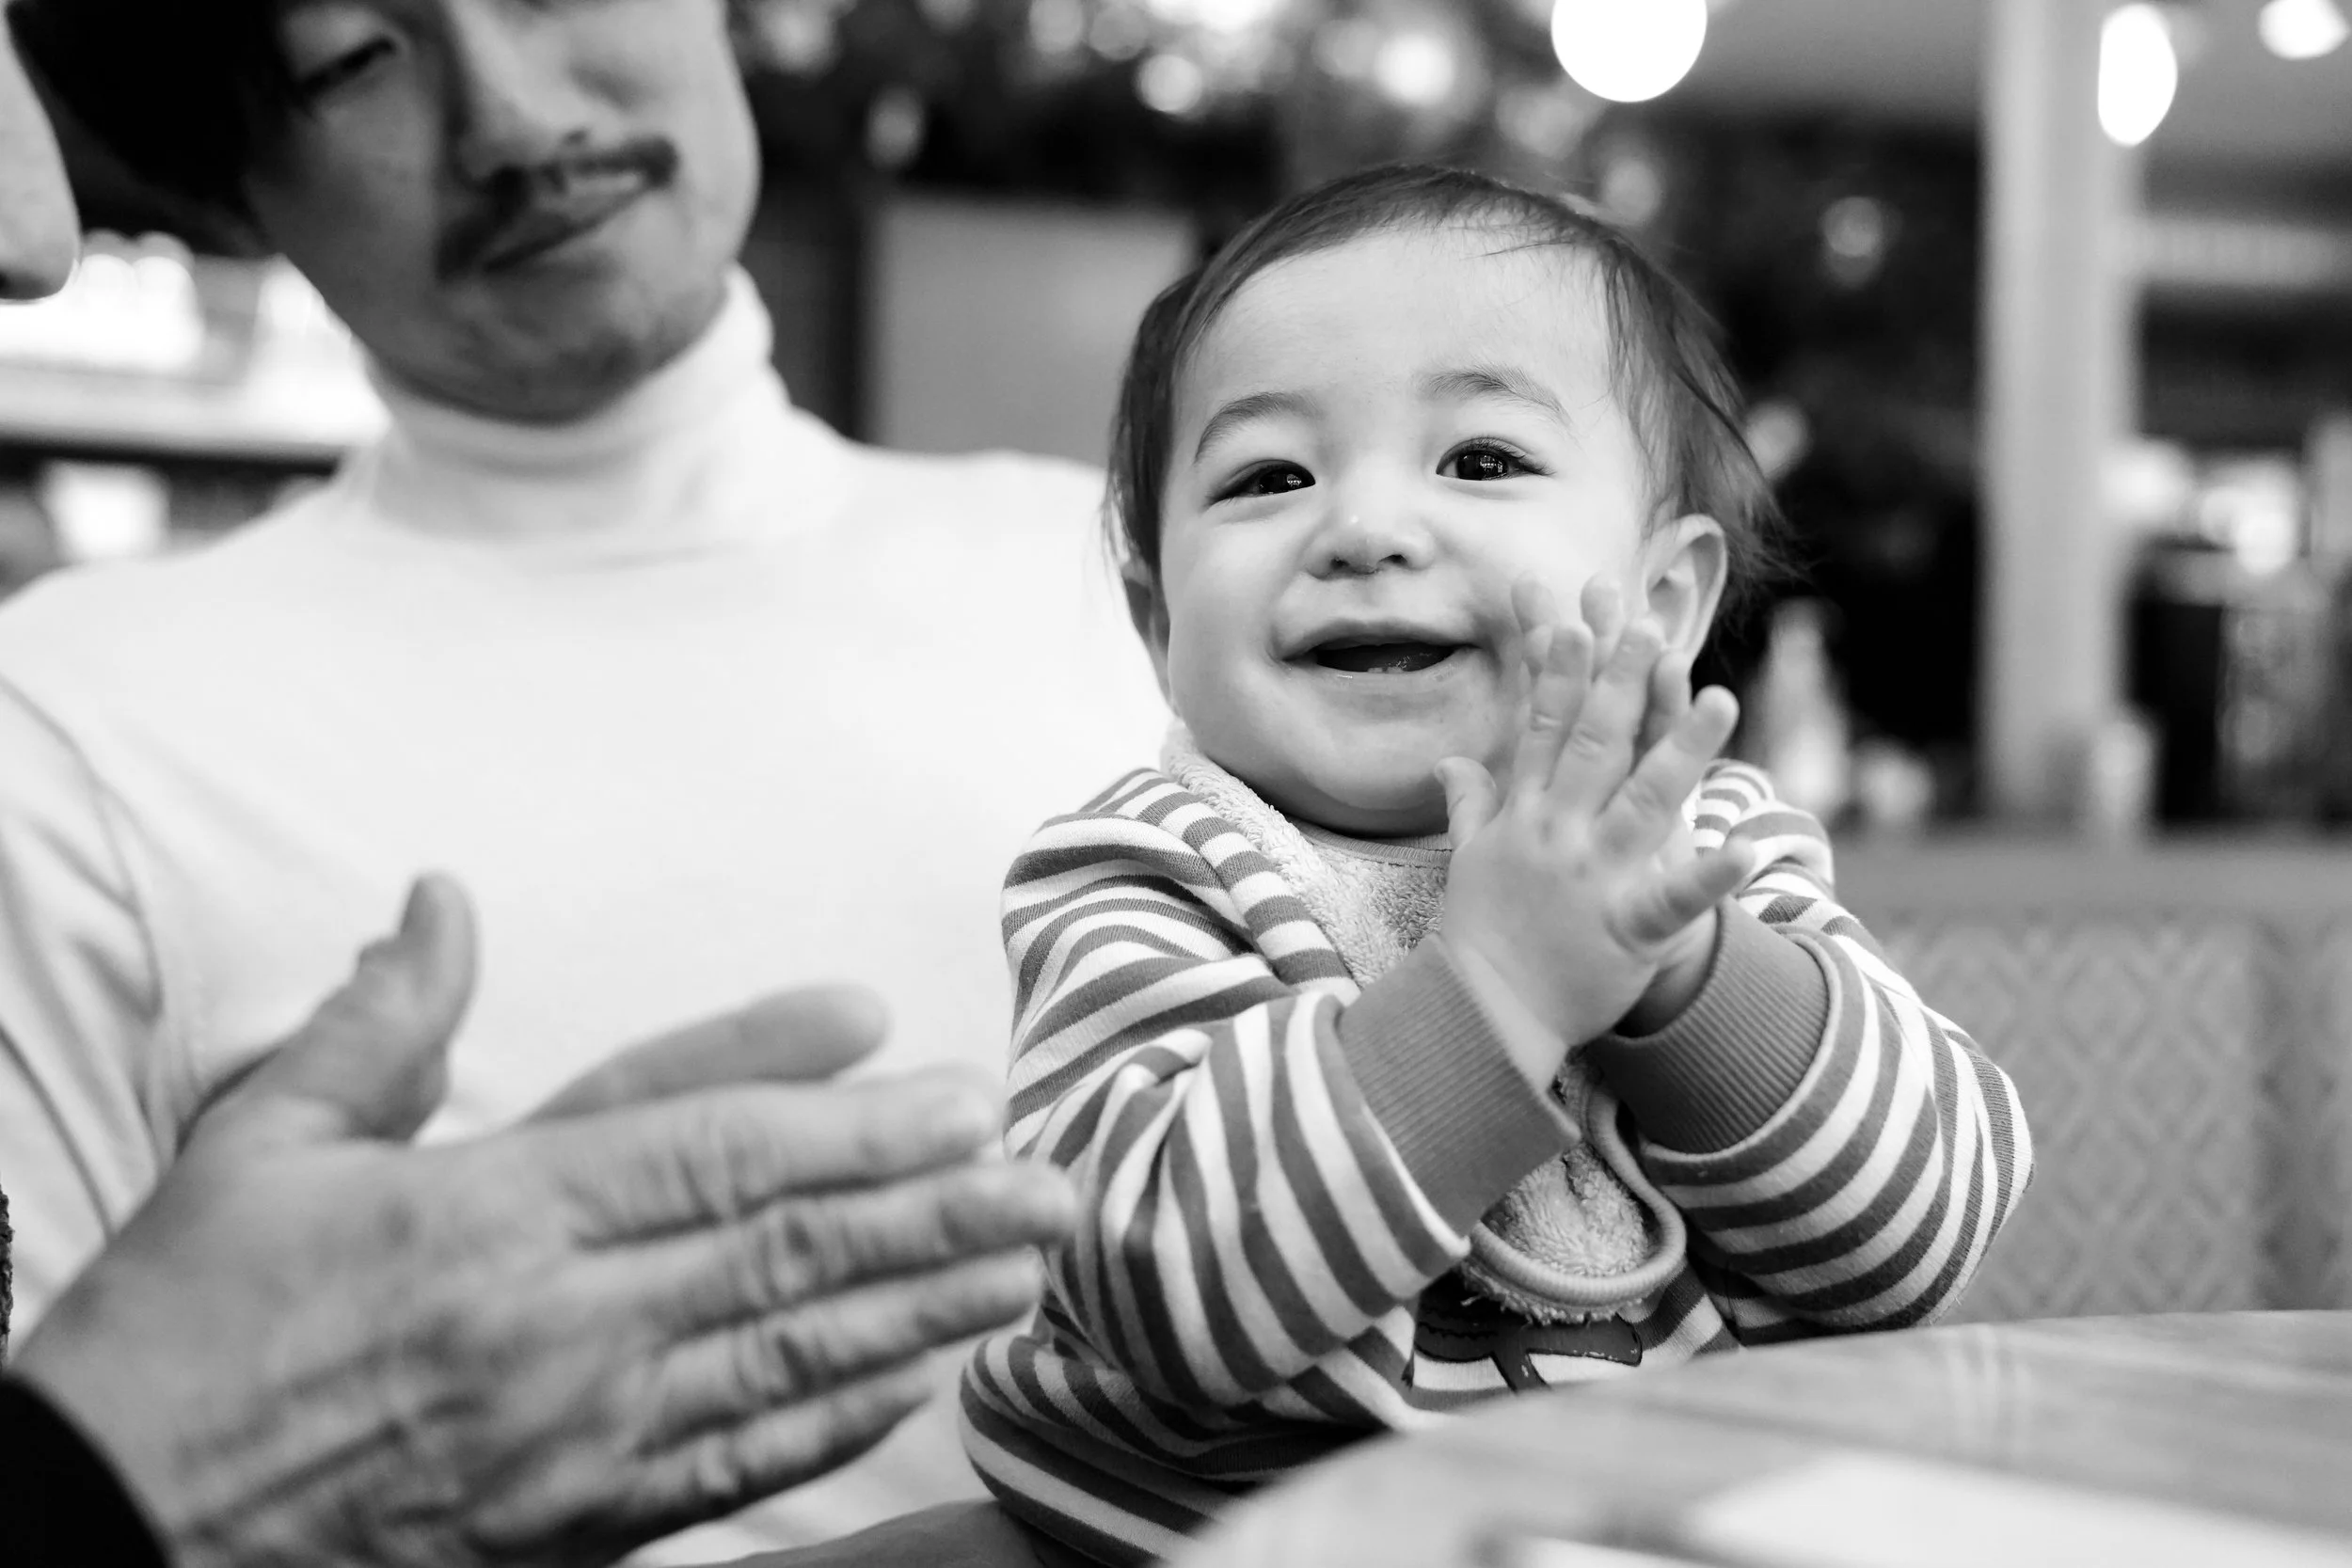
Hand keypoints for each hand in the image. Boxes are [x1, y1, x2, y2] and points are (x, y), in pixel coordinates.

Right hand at [13, 875, 1073, 1567]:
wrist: (108, 1539)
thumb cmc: (182, 1340)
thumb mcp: (258, 1154)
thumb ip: (379, 1028)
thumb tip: (442, 900)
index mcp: (489, 1214)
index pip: (705, 1144)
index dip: (840, 1109)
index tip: (944, 1082)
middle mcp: (559, 1324)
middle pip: (783, 1248)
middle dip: (933, 1209)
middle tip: (1051, 1176)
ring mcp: (580, 1436)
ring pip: (789, 1355)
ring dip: (922, 1305)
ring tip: (1025, 1264)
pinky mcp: (581, 1524)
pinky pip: (741, 1464)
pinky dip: (840, 1413)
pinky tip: (916, 1372)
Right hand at [1435, 580, 1752, 1082]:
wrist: (1481, 1018)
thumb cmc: (1479, 937)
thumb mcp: (1468, 860)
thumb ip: (1469, 804)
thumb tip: (1449, 760)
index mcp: (1525, 817)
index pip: (1543, 731)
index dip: (1562, 674)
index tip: (1577, 621)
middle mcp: (1558, 837)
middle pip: (1595, 747)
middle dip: (1624, 684)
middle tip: (1651, 629)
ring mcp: (1593, 880)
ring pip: (1645, 803)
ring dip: (1685, 750)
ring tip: (1722, 700)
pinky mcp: (1626, 932)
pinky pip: (1673, 901)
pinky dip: (1708, 877)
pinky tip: (1745, 850)